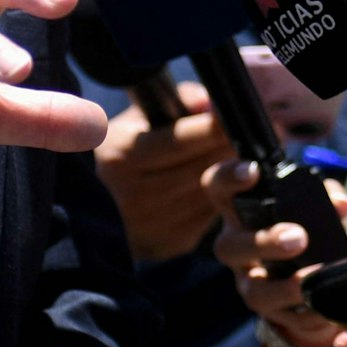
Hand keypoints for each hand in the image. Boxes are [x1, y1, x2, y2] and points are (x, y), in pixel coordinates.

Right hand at [95, 80, 231, 261]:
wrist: (89, 210)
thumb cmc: (117, 154)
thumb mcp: (135, 120)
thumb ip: (175, 103)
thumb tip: (211, 102)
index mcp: (122, 158)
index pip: (180, 140)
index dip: (214, 127)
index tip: (237, 114)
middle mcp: (135, 195)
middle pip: (201, 167)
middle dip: (230, 148)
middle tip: (257, 132)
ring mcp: (154, 224)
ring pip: (210, 193)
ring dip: (233, 174)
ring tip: (247, 155)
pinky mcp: (170, 244)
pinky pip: (208, 215)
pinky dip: (221, 198)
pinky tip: (227, 183)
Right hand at [203, 157, 346, 346]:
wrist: (299, 278)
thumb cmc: (299, 228)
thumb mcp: (311, 205)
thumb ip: (325, 197)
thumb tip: (339, 204)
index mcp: (239, 211)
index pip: (217, 188)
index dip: (229, 178)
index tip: (252, 172)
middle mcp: (236, 246)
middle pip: (230, 246)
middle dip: (264, 242)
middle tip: (298, 238)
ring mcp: (248, 282)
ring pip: (253, 290)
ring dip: (284, 286)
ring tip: (312, 279)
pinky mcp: (269, 312)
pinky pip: (283, 318)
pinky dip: (307, 313)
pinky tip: (324, 307)